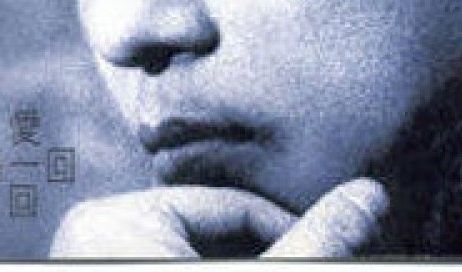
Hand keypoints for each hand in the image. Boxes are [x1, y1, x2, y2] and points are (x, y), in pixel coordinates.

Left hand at [49, 177, 388, 258]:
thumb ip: (312, 244)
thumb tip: (367, 196)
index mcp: (118, 218)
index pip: (229, 205)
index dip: (286, 229)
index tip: (320, 254)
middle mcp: (96, 232)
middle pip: (209, 232)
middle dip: (260, 255)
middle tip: (299, 263)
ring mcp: (94, 258)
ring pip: (192, 252)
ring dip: (241, 265)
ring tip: (273, 263)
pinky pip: (168, 264)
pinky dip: (203, 271)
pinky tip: (245, 270)